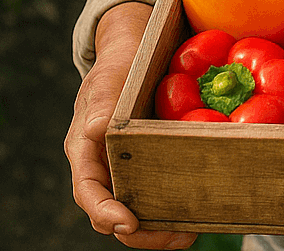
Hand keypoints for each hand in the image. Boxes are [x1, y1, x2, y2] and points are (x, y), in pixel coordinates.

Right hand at [65, 1, 196, 248]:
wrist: (134, 50)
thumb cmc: (118, 65)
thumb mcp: (107, 80)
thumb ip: (101, 104)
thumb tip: (94, 131)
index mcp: (85, 150)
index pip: (88, 192)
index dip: (105, 213)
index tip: (129, 224)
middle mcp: (103, 165)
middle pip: (114, 212)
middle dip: (142, 233)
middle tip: (178, 237)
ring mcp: (126, 166)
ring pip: (137, 207)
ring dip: (161, 226)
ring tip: (192, 232)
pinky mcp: (149, 161)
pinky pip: (157, 189)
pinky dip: (173, 203)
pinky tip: (199, 208)